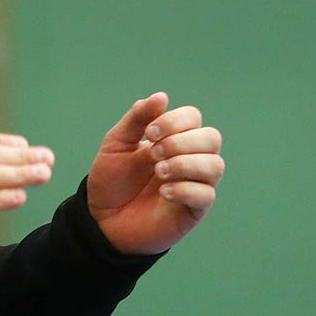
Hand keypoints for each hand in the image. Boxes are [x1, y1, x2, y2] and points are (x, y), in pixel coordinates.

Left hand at [86, 92, 223, 255]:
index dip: (175, 121)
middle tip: (154, 154)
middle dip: (182, 142)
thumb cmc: (112, 180)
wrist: (101, 219)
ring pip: (215, 165)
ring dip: (185, 164)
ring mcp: (194, 185)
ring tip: (158, 172)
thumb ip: (137, 119)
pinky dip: (186, 189)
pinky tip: (163, 192)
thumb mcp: (117, 143)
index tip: (149, 133)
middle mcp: (190, 159)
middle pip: (211, 138)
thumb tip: (162, 96)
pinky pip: (206, 195)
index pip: (193, 118)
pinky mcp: (193, 211)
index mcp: (174, 139)